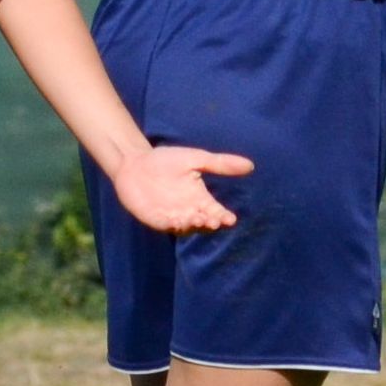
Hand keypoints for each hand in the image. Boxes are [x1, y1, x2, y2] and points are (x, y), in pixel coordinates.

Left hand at [112, 144, 252, 234]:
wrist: (134, 163)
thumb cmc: (166, 160)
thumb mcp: (195, 158)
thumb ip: (220, 164)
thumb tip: (250, 165)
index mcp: (200, 197)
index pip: (216, 211)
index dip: (224, 216)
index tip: (230, 219)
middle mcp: (189, 210)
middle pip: (204, 222)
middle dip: (210, 223)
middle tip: (213, 220)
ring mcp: (173, 217)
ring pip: (188, 227)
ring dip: (194, 225)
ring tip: (199, 219)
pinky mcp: (156, 220)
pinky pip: (167, 225)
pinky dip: (173, 224)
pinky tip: (178, 220)